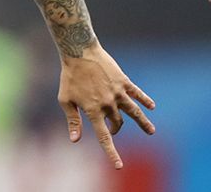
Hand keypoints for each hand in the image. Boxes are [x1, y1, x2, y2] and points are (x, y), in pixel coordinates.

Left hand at [57, 44, 155, 168]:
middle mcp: (108, 104)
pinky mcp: (124, 82)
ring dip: (143, 123)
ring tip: (151, 132)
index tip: (118, 166)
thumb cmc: (69, 77)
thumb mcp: (65, 99)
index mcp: (93, 110)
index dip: (111, 153)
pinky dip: (145, 100)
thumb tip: (75, 140)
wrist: (79, 52)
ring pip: (135, 112)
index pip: (104, 137)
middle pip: (118, 123)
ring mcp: (118, 93)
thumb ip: (73, 120)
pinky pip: (137, 93)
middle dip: (116, 129)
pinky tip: (151, 106)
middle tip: (113, 129)